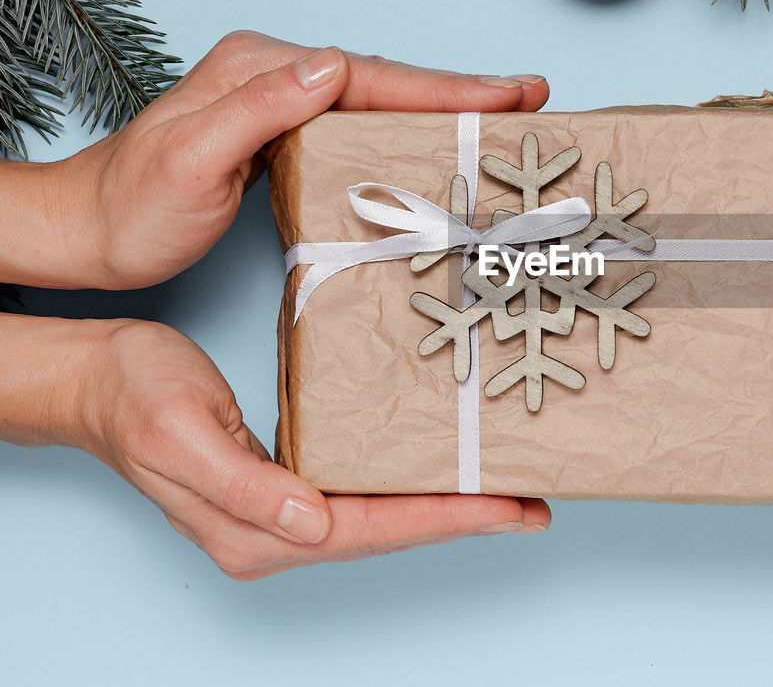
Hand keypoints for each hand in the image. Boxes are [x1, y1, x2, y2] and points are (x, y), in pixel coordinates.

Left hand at [36, 29, 549, 289]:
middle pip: (386, 81)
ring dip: (443, 110)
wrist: (86, 230)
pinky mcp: (282, 129)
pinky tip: (435, 145)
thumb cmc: (132, 208)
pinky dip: (407, 131)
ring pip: (379, 101)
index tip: (508, 93)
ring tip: (504, 119)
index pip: (370, 76)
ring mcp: (279, 100)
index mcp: (261, 70)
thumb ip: (258, 108)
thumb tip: (334, 68)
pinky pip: (360, 125)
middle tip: (531, 99)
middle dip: (462, 92)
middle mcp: (274, 74)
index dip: (445, 87)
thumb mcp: (189, 158)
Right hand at [77, 319, 549, 579]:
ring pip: (383, 519)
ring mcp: (280, 514)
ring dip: (446, 508)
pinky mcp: (284, 485)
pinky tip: (441, 474)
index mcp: (255, 531)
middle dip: (465, 520)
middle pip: (391, 534)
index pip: (374, 531)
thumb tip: (313, 524)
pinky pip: (364, 494)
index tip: (509, 509)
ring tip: (507, 495)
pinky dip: (410, 488)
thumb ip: (246, 488)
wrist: (97, 379)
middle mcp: (276, 533)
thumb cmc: (134, 397)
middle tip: (534, 504)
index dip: (447, 520)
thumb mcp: (183, 434)